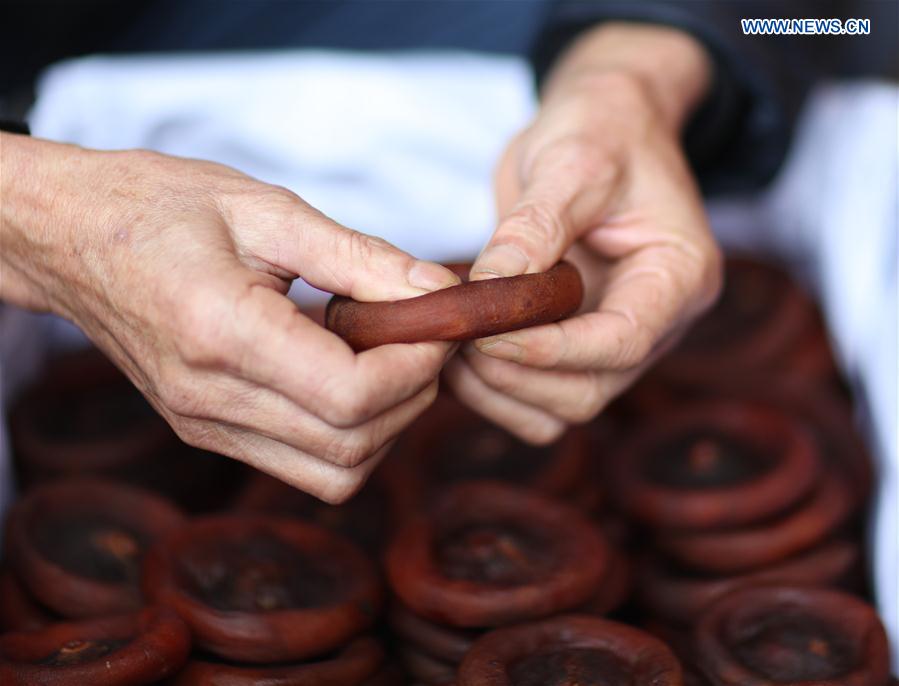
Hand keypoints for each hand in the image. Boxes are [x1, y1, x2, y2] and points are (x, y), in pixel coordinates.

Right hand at [0, 135, 458, 501]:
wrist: (68, 235)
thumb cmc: (159, 206)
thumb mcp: (266, 209)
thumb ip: (360, 257)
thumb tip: (436, 291)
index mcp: (222, 333)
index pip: (352, 396)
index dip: (416, 367)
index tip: (437, 325)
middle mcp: (209, 399)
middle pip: (352, 447)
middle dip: (413, 396)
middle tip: (425, 338)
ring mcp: (204, 426)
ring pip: (334, 473)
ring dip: (386, 423)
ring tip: (388, 355)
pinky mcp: (207, 432)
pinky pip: (302, 464)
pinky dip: (349, 431)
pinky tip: (346, 371)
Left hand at [445, 23, 722, 441]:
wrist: (606, 124)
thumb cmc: (602, 129)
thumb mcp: (572, 161)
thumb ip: (535, 225)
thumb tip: (490, 287)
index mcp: (678, 276)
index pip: (623, 341)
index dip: (552, 351)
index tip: (485, 336)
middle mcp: (656, 321)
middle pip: (590, 391)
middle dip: (516, 375)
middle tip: (454, 338)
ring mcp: (617, 337)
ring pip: (562, 408)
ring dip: (500, 392)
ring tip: (449, 347)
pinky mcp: (579, 342)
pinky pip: (541, 396)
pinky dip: (497, 390)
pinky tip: (459, 354)